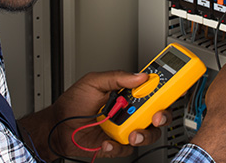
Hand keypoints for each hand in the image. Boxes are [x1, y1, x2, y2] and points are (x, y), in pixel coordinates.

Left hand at [18, 71, 171, 159]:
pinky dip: (117, 146)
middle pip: (156, 115)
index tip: (168, 90)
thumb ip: (116, 77)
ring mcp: (123, 129)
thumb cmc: (72, 104)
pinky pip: (126, 149)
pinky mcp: (116, 145)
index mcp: (125, 95)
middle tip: (155, 116)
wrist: (57, 127)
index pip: (150, 92)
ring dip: (143, 135)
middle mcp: (128, 112)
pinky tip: (106, 141)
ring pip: (147, 134)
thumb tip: (139, 75)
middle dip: (161, 116)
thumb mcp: (93, 82)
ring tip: (131, 134)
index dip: (163, 91)